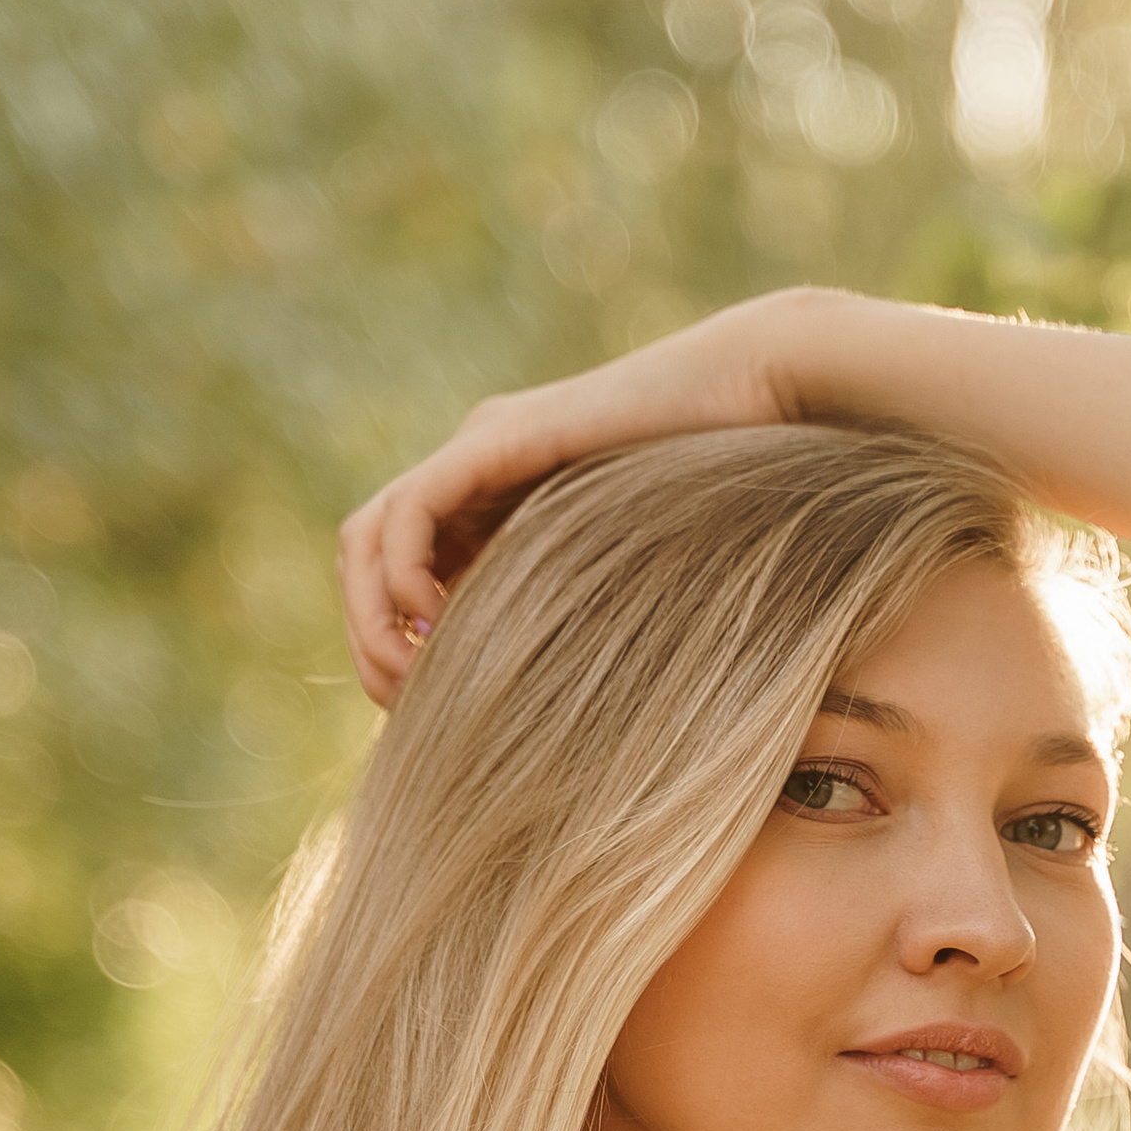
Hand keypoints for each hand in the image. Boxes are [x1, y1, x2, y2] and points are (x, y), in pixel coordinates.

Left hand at [336, 293, 824, 704]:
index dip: (393, 651)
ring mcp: (479, 450)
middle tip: (404, 708)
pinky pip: (410, 510)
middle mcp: (473, 476)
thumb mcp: (632, 582)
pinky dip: (402, 576)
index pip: (398, 582)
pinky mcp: (499, 438)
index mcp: (497, 511)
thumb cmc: (731, 500)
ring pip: (367, 537)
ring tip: (411, 677)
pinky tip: (437, 625)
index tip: (427, 715)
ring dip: (371, 617)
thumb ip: (579, 623)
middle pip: (366, 562)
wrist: (765, 401)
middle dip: (370, 642)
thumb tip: (550, 730)